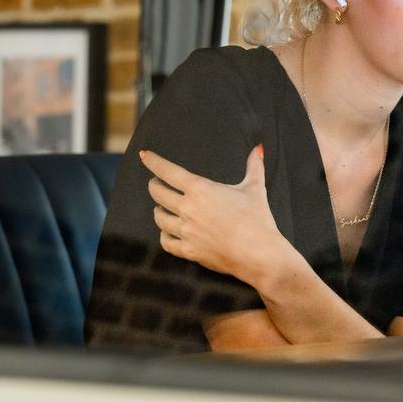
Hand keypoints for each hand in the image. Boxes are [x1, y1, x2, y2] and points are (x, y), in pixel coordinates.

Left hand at [141, 145, 291, 283]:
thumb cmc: (257, 219)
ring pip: (159, 217)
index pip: (168, 171)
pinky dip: (164, 234)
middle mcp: (188, 209)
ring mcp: (186, 231)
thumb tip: (258, 148)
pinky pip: (166, 241)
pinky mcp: (188, 250)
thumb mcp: (255, 188)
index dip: (153, 162)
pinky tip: (167, 231)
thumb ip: (254, 166)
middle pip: (158, 193)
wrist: (258, 253)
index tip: (144, 155)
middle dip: (155, 186)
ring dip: (158, 210)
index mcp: (201, 189)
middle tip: (156, 183)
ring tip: (161, 207)